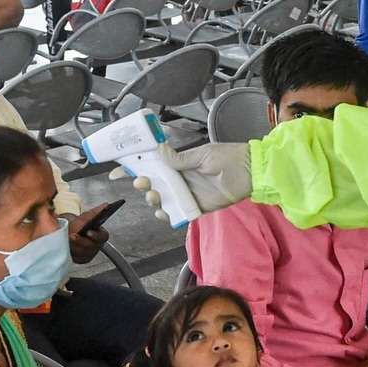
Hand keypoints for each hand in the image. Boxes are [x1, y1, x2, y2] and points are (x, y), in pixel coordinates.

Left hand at [65, 208, 107, 263]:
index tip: (88, 232)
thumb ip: (96, 212)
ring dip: (74, 246)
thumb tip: (106, 204)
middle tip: (72, 236)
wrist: (65, 234)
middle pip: (92, 246)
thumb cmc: (77, 226)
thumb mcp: (85, 218)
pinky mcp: (82, 260)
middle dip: (81, 241)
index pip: (103, 237)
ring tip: (67, 241)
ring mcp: (90, 254)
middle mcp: (97, 246)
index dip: (96, 235)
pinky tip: (67, 248)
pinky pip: (78, 258)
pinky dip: (72, 253)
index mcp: (100, 235)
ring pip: (84, 252)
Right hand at [111, 142, 252, 218]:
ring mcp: (186, 194)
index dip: (132, 168)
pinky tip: (163, 212)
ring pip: (161, 200)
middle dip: (142, 184)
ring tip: (155, 195)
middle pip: (152, 184)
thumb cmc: (228, 158)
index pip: (151, 165)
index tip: (116, 171)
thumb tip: (159, 151)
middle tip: (143, 182)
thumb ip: (180, 159)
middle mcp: (179, 179)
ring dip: (152, 199)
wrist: (250, 172)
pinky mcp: (196, 208)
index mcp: (178, 163)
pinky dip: (166, 215)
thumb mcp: (203, 155)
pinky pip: (176, 214)